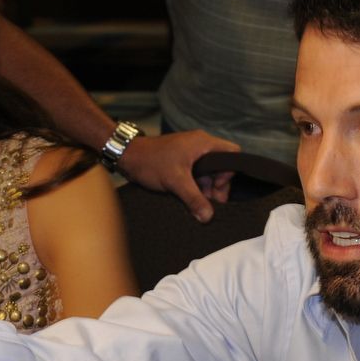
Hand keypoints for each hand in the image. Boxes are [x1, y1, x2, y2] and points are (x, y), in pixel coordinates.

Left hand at [118, 129, 239, 223]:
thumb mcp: (175, 181)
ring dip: (205, 189)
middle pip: (221, 167)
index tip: (216, 188)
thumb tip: (208, 217)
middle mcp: (200, 146)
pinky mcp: (183, 162)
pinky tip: (191, 200)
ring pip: (209, 173)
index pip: (232, 153)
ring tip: (198, 204)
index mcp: (203, 143)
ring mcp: (191, 154)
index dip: (229, 173)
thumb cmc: (151, 162)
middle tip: (209, 202)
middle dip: (217, 186)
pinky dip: (196, 187)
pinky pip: (197, 175)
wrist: (128, 156)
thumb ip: (194, 199)